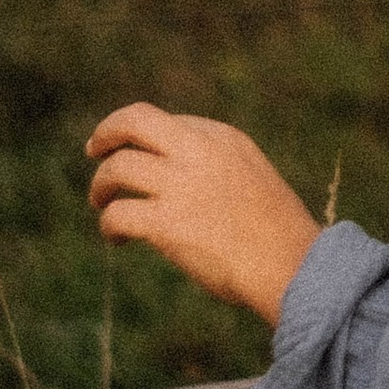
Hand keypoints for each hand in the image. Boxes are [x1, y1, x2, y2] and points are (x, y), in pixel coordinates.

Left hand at [87, 103, 322, 323]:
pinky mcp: (165, 223)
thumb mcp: (252, 179)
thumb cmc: (278, 234)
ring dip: (101, 187)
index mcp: (223, 138)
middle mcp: (198, 151)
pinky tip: (117, 241)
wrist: (294, 267)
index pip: (168, 122)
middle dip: (106, 132)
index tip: (135, 152)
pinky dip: (109, 226)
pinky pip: (117, 215)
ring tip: (102, 204)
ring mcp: (180, 185)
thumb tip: (172, 175)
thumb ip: (216, 167)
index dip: (144, 138)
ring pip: (117, 168)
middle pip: (133, 120)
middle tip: (94, 150)